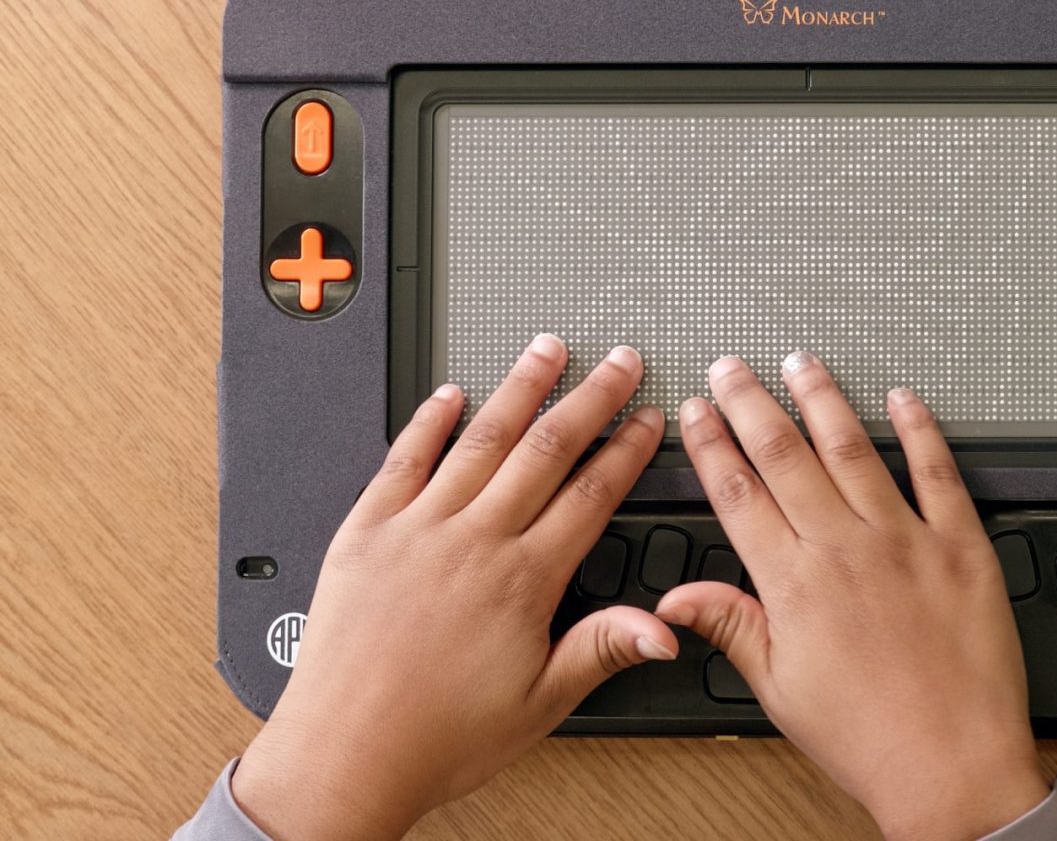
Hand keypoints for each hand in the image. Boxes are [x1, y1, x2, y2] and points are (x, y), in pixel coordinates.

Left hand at [232, 336, 676, 840]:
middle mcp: (473, 541)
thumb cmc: (436, 738)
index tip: (648, 420)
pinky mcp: (365, 532)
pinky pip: (401, 460)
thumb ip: (602, 650)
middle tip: (618, 362)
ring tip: (546, 350)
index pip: (591, 494)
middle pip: (546, 450)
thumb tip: (665, 625)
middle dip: (590, 399)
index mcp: (522, 580)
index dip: (627, 451)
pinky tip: (448, 395)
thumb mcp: (539, 704)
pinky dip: (427, 423)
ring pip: (480, 440)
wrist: (343, 755)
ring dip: (519, 389)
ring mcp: (417, 529)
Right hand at [657, 352, 1049, 840]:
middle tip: (732, 368)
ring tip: (801, 364)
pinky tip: (901, 399)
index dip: (711, 444)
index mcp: (793, 583)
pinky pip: (937, 471)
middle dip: (750, 402)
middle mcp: (845, 548)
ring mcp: (905, 540)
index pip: (738, 492)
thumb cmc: (868, 738)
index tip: (695, 413)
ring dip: (821, 399)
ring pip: (852, 448)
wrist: (952, 766)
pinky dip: (919, 429)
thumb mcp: (779, 688)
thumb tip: (677, 598)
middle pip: (784, 454)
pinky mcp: (960, 546)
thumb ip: (729, 626)